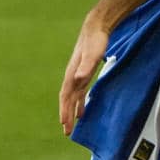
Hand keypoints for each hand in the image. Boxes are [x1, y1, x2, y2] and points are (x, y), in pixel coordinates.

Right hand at [59, 15, 108, 135]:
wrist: (95, 28)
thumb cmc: (95, 41)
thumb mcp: (93, 54)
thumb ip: (86, 67)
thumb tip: (79, 79)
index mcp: (72, 74)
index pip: (66, 96)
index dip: (65, 110)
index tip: (65, 124)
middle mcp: (72, 77)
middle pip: (67, 99)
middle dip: (66, 115)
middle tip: (67, 132)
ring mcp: (77, 76)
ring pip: (72, 98)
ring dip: (71, 111)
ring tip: (71, 125)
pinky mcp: (84, 74)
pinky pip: (79, 93)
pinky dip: (79, 103)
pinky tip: (82, 111)